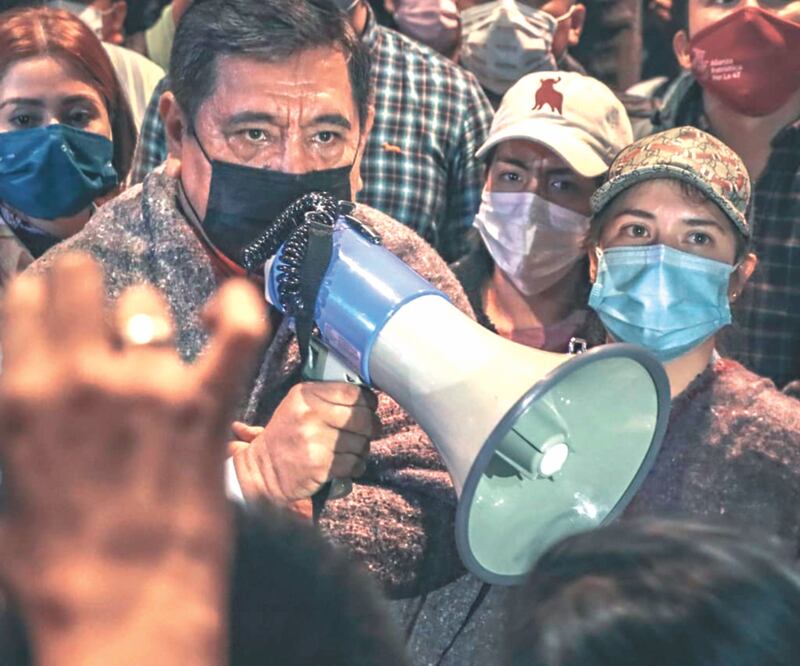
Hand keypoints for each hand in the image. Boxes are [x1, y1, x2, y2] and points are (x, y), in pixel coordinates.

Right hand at [0, 254, 266, 665]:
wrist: (124, 609)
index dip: (45, 299)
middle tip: (104, 321)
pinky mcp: (206, 406)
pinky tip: (227, 305)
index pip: (26, 296)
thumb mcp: (5, 489)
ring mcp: (148, 386)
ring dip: (147, 317)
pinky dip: (239, 307)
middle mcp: (81, 376)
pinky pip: (237, 331)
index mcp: (21, 394)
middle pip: (81, 276)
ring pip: (145, 299)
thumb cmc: (59, 566)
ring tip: (155, 346)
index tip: (59, 310)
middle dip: (91, 290)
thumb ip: (14, 420)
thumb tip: (30, 393)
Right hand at [231, 382, 380, 502]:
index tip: (369, 408)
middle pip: (361, 417)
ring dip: (363, 448)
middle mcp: (310, 414)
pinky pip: (354, 462)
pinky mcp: (320, 465)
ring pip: (361, 442)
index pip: (353, 392)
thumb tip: (368, 398)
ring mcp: (314, 440)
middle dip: (370, 426)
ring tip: (352, 450)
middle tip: (367, 432)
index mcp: (306, 395)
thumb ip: (328, 397)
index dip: (368, 402)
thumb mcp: (299, 405)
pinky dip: (356, 465)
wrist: (263, 469)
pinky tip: (348, 464)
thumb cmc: (287, 435)